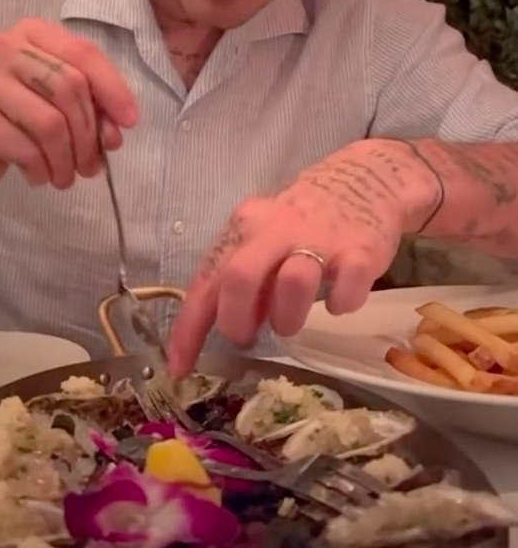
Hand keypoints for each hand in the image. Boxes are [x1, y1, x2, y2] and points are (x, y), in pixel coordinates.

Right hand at [0, 18, 137, 189]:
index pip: (83, 53)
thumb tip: (115, 134)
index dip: (113, 89)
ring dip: (68, 159)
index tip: (130, 122)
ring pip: (51, 123)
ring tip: (66, 176)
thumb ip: (89, 108)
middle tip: (92, 165)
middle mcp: (4, 47)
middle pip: (70, 88)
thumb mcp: (56, 102)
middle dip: (89, 134)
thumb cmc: (14, 116)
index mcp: (32, 33)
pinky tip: (39, 176)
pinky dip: (42, 170)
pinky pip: (27, 149)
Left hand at [168, 139, 439, 376]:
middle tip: (245, 340)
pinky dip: (341, 304)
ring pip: (292, 283)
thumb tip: (232, 327)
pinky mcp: (360, 250)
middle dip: (236, 321)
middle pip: (239, 277)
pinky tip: (339, 301)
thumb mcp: (265, 241)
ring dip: (287, 318)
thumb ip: (247, 280)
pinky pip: (347, 288)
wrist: (367, 179)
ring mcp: (320, 239)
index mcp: (245, 228)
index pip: (207, 282)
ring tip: (291, 322)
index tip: (180, 368)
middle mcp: (276, 230)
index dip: (189, 329)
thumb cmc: (304, 221)